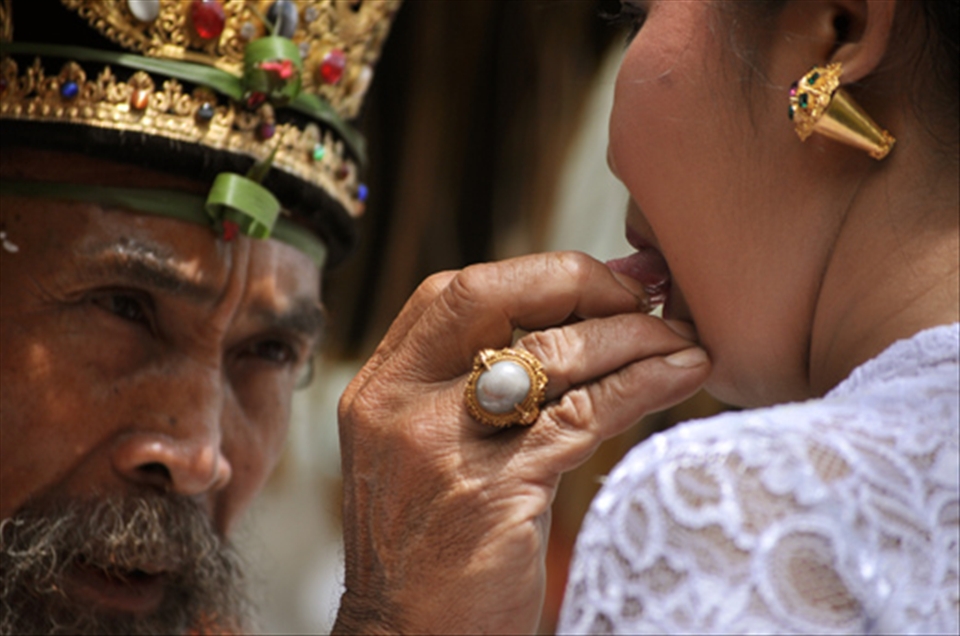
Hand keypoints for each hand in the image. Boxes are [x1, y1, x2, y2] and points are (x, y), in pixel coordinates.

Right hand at [333, 252, 708, 634]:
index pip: (454, 291)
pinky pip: (585, 415)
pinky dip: (643, 386)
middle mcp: (399, 404)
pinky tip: (683, 378)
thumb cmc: (429, 549)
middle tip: (643, 297)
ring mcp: (441, 445)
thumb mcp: (428, 452)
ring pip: (553, 355)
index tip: (601, 282)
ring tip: (683, 341)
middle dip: (578, 283)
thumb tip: (573, 319)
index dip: (536, 274)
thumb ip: (475, 388)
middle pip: (492, 296)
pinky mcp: (492, 491)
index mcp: (381, 387)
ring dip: (632, 337)